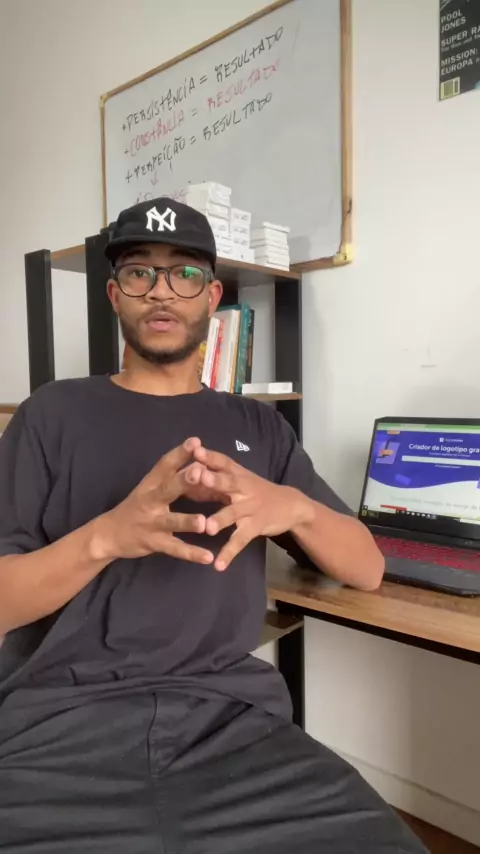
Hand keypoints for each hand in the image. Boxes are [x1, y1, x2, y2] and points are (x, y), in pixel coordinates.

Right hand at [92, 438, 214, 564]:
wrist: (108, 535)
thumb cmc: (136, 507)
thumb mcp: (149, 488)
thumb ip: (171, 476)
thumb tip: (199, 460)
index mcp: (151, 484)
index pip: (165, 465)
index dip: (180, 453)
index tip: (196, 441)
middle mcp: (150, 501)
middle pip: (167, 489)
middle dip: (183, 481)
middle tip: (200, 471)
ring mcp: (151, 523)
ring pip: (171, 522)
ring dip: (187, 522)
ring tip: (204, 523)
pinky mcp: (154, 543)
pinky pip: (175, 549)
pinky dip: (192, 554)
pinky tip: (208, 557)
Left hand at [192, 447, 313, 570]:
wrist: (291, 505)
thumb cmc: (256, 490)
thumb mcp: (239, 479)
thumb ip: (215, 476)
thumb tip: (185, 472)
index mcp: (238, 474)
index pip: (223, 461)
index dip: (209, 455)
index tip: (194, 449)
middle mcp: (244, 488)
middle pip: (228, 482)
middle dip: (214, 479)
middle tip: (199, 475)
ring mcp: (251, 507)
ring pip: (233, 513)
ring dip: (220, 520)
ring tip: (207, 529)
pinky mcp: (256, 526)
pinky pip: (240, 540)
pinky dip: (229, 553)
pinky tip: (218, 566)